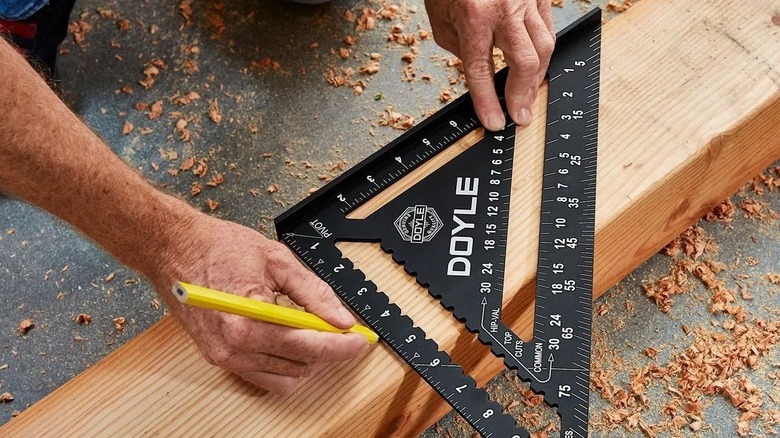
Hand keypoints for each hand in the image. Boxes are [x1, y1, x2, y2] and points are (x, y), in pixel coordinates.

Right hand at [148, 213, 368, 395]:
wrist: (173, 248)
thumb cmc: (217, 248)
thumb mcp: (277, 260)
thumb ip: (314, 292)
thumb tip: (341, 317)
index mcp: (248, 322)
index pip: (309, 346)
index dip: (341, 346)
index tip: (361, 339)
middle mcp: (233, 348)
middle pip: (300, 366)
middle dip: (330, 352)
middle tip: (347, 333)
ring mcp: (224, 358)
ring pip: (284, 378)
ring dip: (309, 362)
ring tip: (319, 334)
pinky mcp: (220, 359)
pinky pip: (263, 376)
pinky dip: (286, 365)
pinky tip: (295, 341)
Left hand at [425, 0, 554, 130]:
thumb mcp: (441, 18)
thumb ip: (461, 48)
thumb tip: (481, 74)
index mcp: (475, 15)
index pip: (482, 69)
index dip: (487, 101)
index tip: (493, 121)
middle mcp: (506, 7)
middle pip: (526, 61)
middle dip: (523, 94)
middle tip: (520, 115)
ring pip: (545, 45)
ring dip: (537, 77)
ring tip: (527, 96)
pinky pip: (548, 28)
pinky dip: (543, 51)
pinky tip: (536, 67)